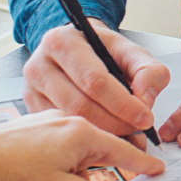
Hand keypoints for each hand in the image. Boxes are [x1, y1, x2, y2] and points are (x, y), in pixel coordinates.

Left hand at [0, 114, 163, 180]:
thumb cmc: (6, 180)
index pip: (126, 151)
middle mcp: (64, 124)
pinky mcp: (21, 138)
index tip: (157, 171)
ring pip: (70, 159)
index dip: (144, 165)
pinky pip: (49, 160)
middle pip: (98, 154)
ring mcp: (40, 128)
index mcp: (82, 134)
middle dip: (102, 180)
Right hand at [24, 19, 169, 141]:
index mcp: (63, 42)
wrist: (79, 48)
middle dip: (115, 123)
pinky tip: (105, 136)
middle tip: (137, 130)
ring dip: (103, 134)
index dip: (123, 104)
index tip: (145, 118)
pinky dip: (86, 138)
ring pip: (70, 121)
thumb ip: (148, 71)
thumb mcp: (131, 52)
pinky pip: (61, 130)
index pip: (94, 80)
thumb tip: (145, 100)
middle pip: (80, 105)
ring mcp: (32, 89)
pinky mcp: (32, 108)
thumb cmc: (103, 50)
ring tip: (126, 135)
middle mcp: (40, 65)